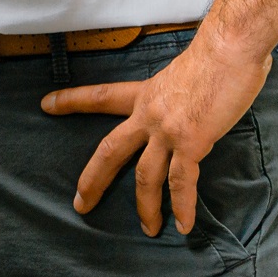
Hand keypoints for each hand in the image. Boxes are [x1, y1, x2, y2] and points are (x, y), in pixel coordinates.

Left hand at [44, 24, 270, 236]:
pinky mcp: (191, 142)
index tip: (46, 104)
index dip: (72, 101)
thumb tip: (190, 105)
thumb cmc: (218, 55)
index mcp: (145, 94)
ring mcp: (167, 130)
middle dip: (93, 179)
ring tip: (148, 229)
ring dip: (146, 207)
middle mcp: (148, 115)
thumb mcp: (185, 73)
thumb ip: (179, 94)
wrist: (231, 48)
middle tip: (80, 203)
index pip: (101, 97)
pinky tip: (183, 225)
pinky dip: (183, 207)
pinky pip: (182, 183)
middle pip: (110, 150)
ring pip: (145, 176)